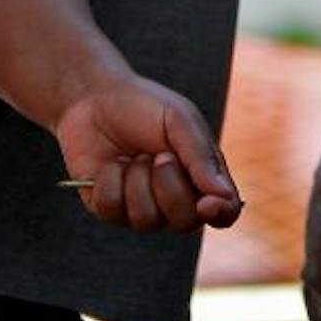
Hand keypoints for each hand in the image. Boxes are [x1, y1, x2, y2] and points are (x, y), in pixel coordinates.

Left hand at [54, 74, 242, 233]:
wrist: (95, 97)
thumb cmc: (144, 107)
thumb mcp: (179, 120)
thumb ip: (201, 157)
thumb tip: (225, 196)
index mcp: (201, 177)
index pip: (223, 212)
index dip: (220, 214)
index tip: (207, 204)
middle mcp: (174, 200)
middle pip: (185, 223)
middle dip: (169, 186)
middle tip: (159, 155)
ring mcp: (141, 208)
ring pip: (146, 220)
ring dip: (137, 180)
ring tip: (132, 156)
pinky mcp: (109, 209)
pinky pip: (113, 210)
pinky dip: (110, 181)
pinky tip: (112, 164)